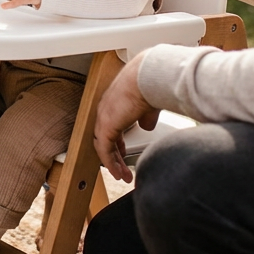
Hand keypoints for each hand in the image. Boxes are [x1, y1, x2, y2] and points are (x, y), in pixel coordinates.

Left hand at [93, 53, 160, 182]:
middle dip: (115, 155)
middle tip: (121, 169)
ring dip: (113, 162)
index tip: (122, 151)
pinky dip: (110, 163)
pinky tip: (117, 172)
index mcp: (115, 102)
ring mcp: (104, 117)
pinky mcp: (105, 126)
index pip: (111, 125)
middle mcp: (106, 109)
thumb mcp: (148, 104)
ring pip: (104, 145)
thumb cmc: (149, 84)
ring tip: (121, 176)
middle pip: (106, 137)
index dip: (117, 141)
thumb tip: (147, 126)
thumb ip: (146, 116)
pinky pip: (104, 149)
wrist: (147, 77)